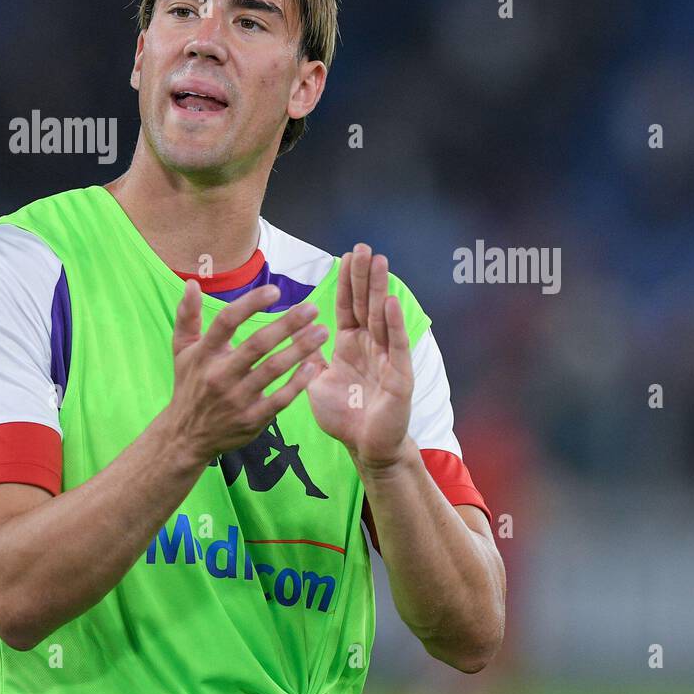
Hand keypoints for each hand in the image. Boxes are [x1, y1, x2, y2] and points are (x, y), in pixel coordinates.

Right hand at [163, 281, 327, 465]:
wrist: (186, 436)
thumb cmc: (190, 385)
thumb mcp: (182, 351)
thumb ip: (187, 316)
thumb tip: (191, 283)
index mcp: (204, 354)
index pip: (227, 321)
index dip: (251, 303)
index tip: (275, 291)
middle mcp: (220, 375)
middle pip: (257, 344)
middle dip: (288, 324)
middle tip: (313, 309)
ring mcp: (236, 399)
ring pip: (273, 370)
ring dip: (300, 349)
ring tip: (321, 332)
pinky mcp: (252, 419)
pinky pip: (280, 399)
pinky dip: (297, 383)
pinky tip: (312, 365)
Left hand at [306, 244, 413, 474]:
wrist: (364, 447)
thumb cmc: (344, 416)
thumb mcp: (317, 381)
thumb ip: (310, 357)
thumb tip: (294, 334)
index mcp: (350, 344)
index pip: (347, 306)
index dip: (346, 282)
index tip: (345, 256)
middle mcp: (370, 345)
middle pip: (366, 303)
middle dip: (364, 276)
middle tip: (364, 247)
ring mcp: (386, 357)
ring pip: (382, 317)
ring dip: (380, 289)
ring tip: (380, 262)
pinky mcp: (399, 375)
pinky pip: (396, 346)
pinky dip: (393, 324)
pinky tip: (390, 302)